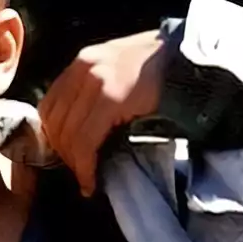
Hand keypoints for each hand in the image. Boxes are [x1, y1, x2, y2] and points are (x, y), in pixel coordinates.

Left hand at [36, 28, 171, 196]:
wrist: (195, 61)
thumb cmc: (160, 72)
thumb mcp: (117, 72)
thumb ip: (92, 93)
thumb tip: (72, 130)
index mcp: (82, 63)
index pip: (48, 107)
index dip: (52, 137)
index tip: (64, 157)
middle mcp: (84, 68)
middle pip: (55, 124)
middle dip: (63, 154)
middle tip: (78, 172)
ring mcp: (97, 82)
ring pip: (68, 136)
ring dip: (75, 165)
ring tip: (87, 178)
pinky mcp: (112, 99)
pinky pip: (86, 142)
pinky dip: (85, 167)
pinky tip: (92, 180)